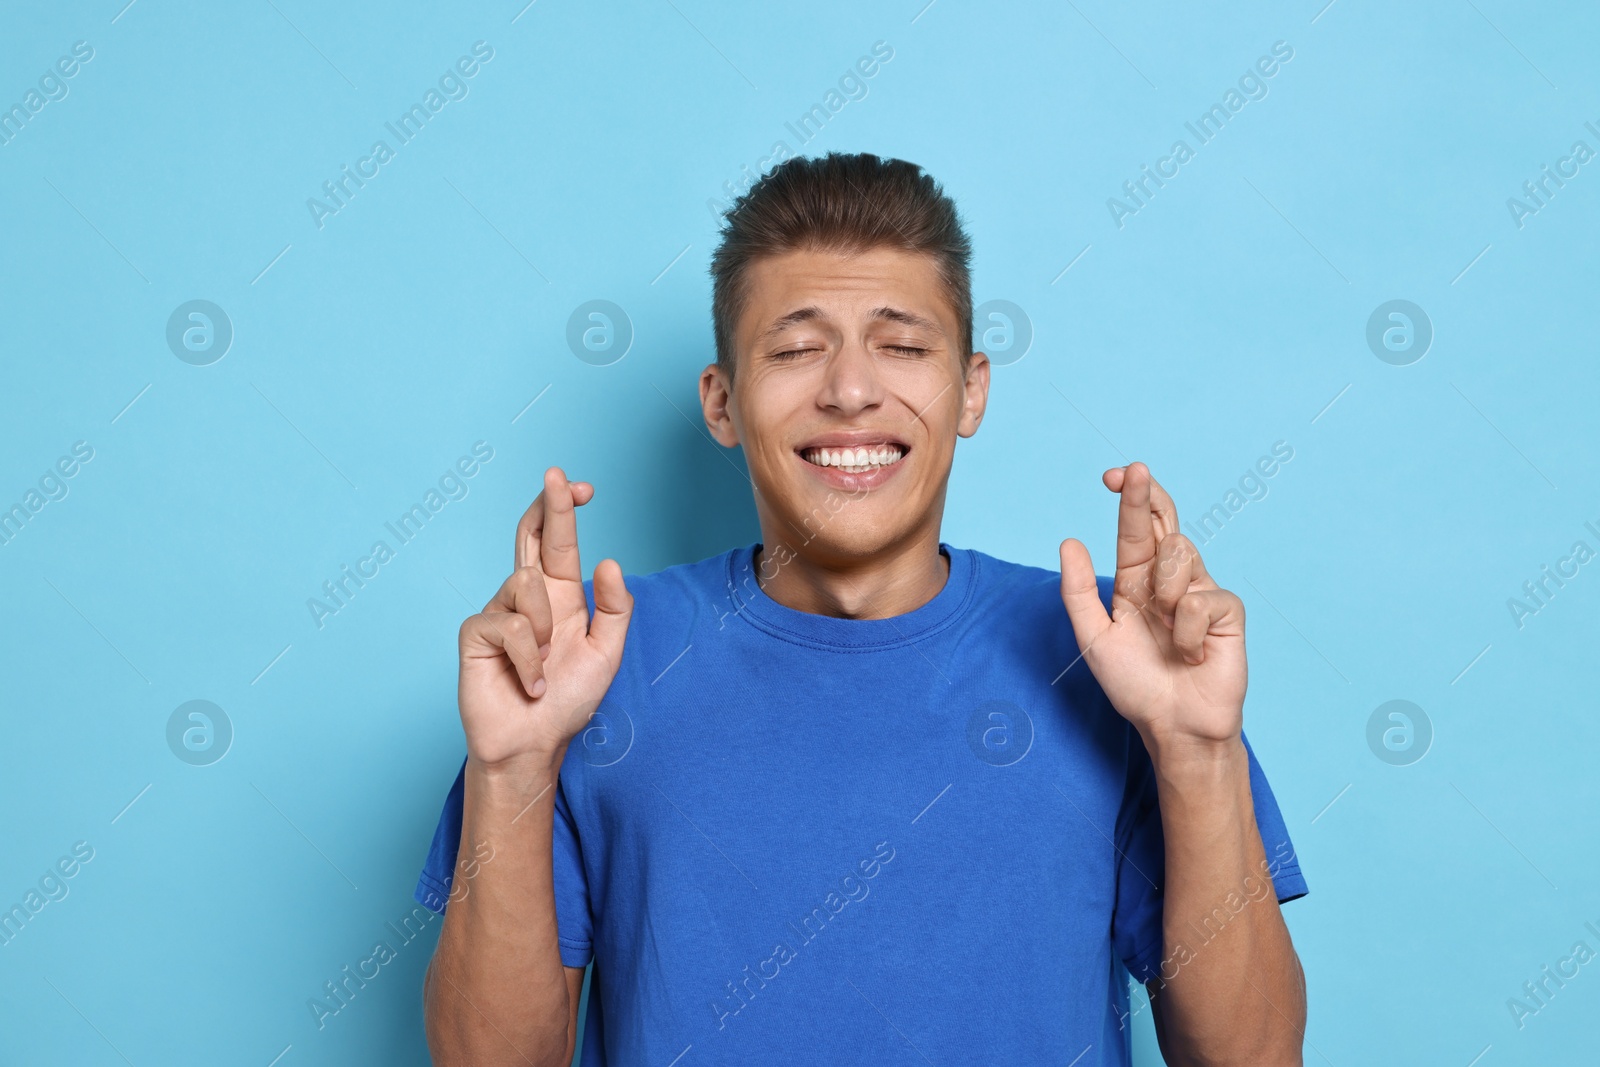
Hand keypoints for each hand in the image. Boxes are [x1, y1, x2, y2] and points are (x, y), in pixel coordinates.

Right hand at [456, 467, 633, 768]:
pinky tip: (529, 683)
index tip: (580, 485)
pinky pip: (510, 626)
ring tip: (546, 665)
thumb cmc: (568, 701)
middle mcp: (528, 598)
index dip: (565, 509)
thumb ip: (614, 609)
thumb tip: (608, 561)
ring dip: (546, 628)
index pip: (558, 542)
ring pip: (527, 583)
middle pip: (530, 536)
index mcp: (560, 597)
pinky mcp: (476, 634)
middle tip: (558, 477)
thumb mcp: (606, 653)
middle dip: (546, 505)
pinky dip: (529, 659)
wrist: (534, 743)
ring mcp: (499, 612)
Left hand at [1058, 462, 1245, 749]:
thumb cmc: (1134, 684)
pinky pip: (1200, 601)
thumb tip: (1069, 541)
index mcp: (1137, 581)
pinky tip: (1191, 654)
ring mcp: (1201, 591)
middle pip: (1164, 523)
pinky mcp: (1227, 612)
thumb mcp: (1094, 637)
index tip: (1115, 474)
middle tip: (1135, 471)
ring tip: (1166, 629)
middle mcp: (1170, 580)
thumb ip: (1079, 591)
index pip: (1136, 530)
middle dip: (1148, 496)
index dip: (1130, 498)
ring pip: (1180, 555)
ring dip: (1164, 590)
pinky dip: (1187, 632)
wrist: (1173, 725)